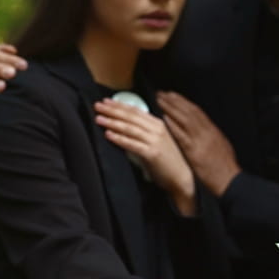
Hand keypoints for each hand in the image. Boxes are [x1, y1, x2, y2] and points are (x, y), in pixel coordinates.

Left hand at [94, 99, 195, 215]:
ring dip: (113, 122)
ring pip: (130, 128)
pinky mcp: (152, 153)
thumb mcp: (157, 141)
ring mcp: (155, 141)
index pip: (135, 111)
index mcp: (158, 124)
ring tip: (99, 119)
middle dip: (112, 110)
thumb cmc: (167, 161)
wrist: (181, 177)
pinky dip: (120, 138)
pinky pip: (132, 144)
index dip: (119, 105)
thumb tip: (126, 125)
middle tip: (97, 106)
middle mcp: (157, 130)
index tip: (105, 101)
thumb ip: (144, 132)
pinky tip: (108, 135)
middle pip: (130, 117)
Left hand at [157, 91, 240, 196]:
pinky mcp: (194, 152)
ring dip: (171, 108)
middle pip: (189, 111)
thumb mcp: (222, 148)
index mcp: (213, 131)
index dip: (184, 102)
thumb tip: (205, 131)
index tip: (174, 96)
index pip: (197, 111)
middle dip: (175, 100)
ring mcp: (200, 141)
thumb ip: (212, 138)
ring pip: (184, 119)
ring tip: (160, 100)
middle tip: (163, 93)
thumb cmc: (225, 169)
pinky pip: (182, 135)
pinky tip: (165, 119)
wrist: (229, 181)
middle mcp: (207, 132)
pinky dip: (173, 125)